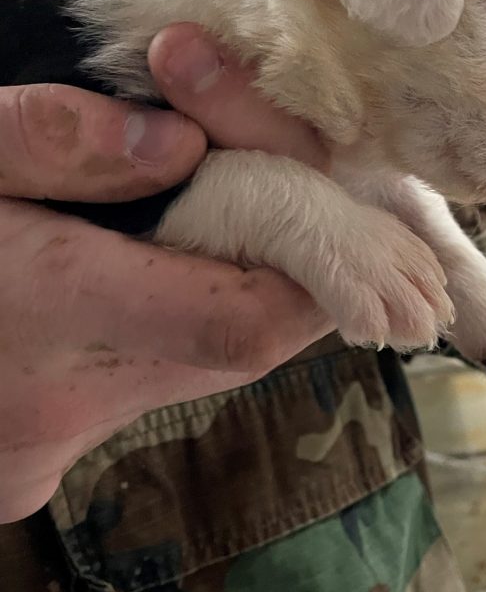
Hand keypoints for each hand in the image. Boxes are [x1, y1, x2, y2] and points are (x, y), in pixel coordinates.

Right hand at [0, 23, 332, 522]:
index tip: (341, 205)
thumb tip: (179, 143)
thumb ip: (52, 137)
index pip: (243, 322)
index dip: (323, 270)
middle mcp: (62, 400)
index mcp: (42, 314)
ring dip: (238, 290)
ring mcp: (51, 440)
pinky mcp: (39, 453)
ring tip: (228, 212)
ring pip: (207, 367)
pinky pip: (158, 380)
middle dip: (295, 271)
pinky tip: (161, 263)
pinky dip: (187, 319)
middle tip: (300, 193)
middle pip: (245, 348)